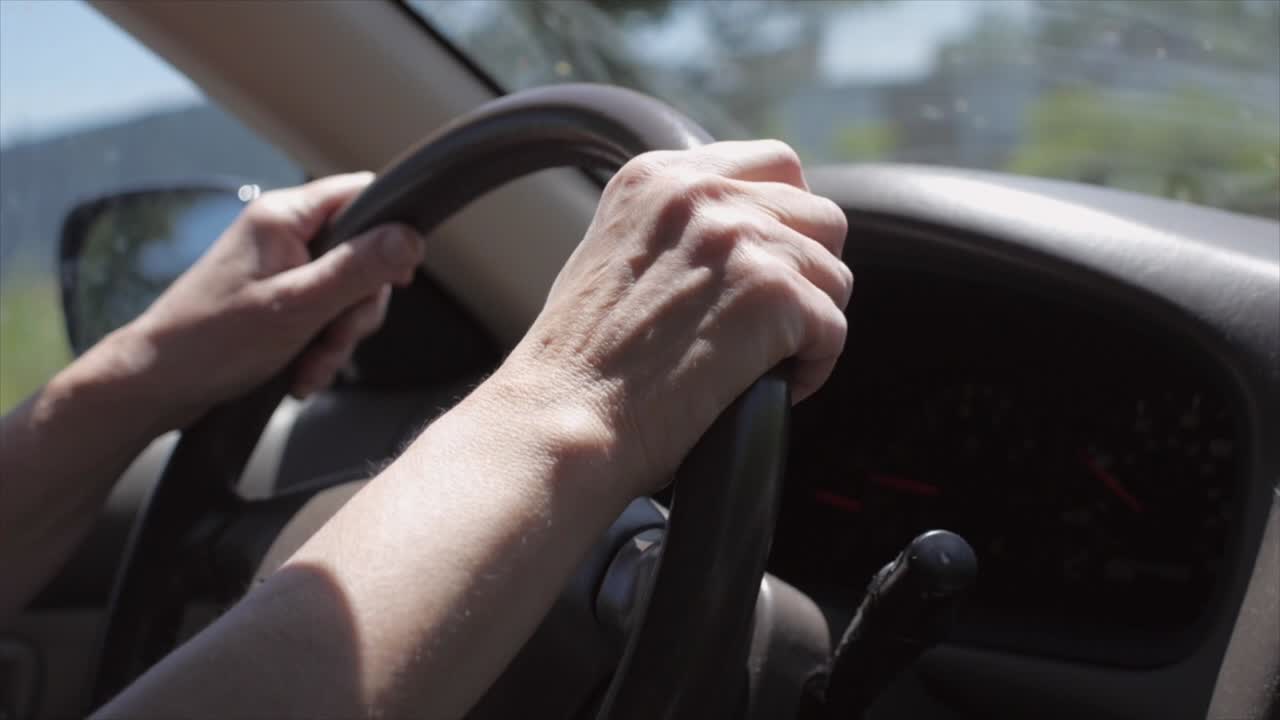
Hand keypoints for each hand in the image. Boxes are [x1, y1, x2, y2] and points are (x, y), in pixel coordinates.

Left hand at [124, 172, 426, 429]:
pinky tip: (302, 371)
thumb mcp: (298, 306)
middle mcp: (283, 233)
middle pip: (362, 253)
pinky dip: (320, 346)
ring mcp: (279, 266)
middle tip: (337, 339)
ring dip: (339, 336)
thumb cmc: (213, 341)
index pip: (362, 194)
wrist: (157, 383)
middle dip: (358, 308)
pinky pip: (323, 313)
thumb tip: (410, 238)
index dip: (391, 233)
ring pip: (346, 291)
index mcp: (284, 217)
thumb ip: (358, 270)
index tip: (398, 279)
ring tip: (312, 366)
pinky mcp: (276, 296)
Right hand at [502, 140, 850, 496]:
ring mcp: (742, 240)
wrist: (562, 418)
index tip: (771, 266)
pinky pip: (835, 330)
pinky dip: (813, 367)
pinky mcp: (774, 296)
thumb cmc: (579, 365)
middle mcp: (703, 193)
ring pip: (834, 275)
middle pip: (819, 215)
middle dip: (807, 272)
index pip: (774, 164)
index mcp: (659, 176)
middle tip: (772, 323)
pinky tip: (772, 387)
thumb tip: (744, 242)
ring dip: (810, 323)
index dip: (786, 220)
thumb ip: (677, 229)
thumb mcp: (614, 255)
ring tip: (766, 361)